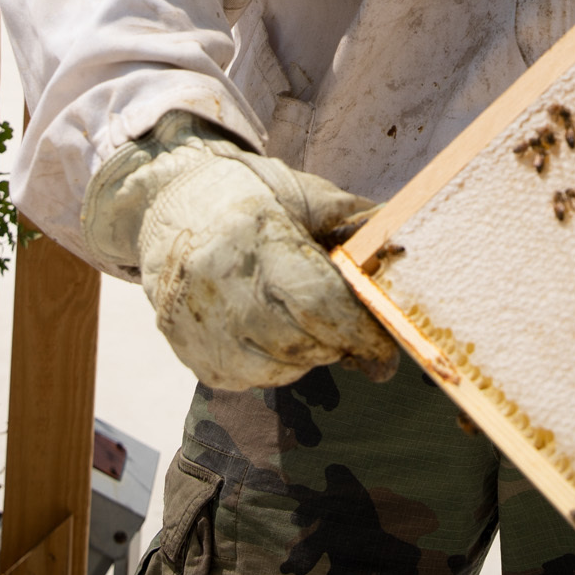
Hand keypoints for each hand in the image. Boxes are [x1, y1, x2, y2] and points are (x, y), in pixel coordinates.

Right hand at [87, 119, 397, 391]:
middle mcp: (219, 285)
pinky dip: (278, 365)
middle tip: (358, 337)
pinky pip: (251, 380)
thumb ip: (354, 221)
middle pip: (300, 343)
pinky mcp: (192, 354)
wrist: (169, 206)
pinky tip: (276, 333)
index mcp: (255, 235)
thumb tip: (405, 248)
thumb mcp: (303, 194)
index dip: (360, 332)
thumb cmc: (249, 198)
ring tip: (311, 323)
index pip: (317, 302)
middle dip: (340, 345)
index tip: (386, 350)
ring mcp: (199, 326)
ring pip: (278, 369)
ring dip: (311, 356)